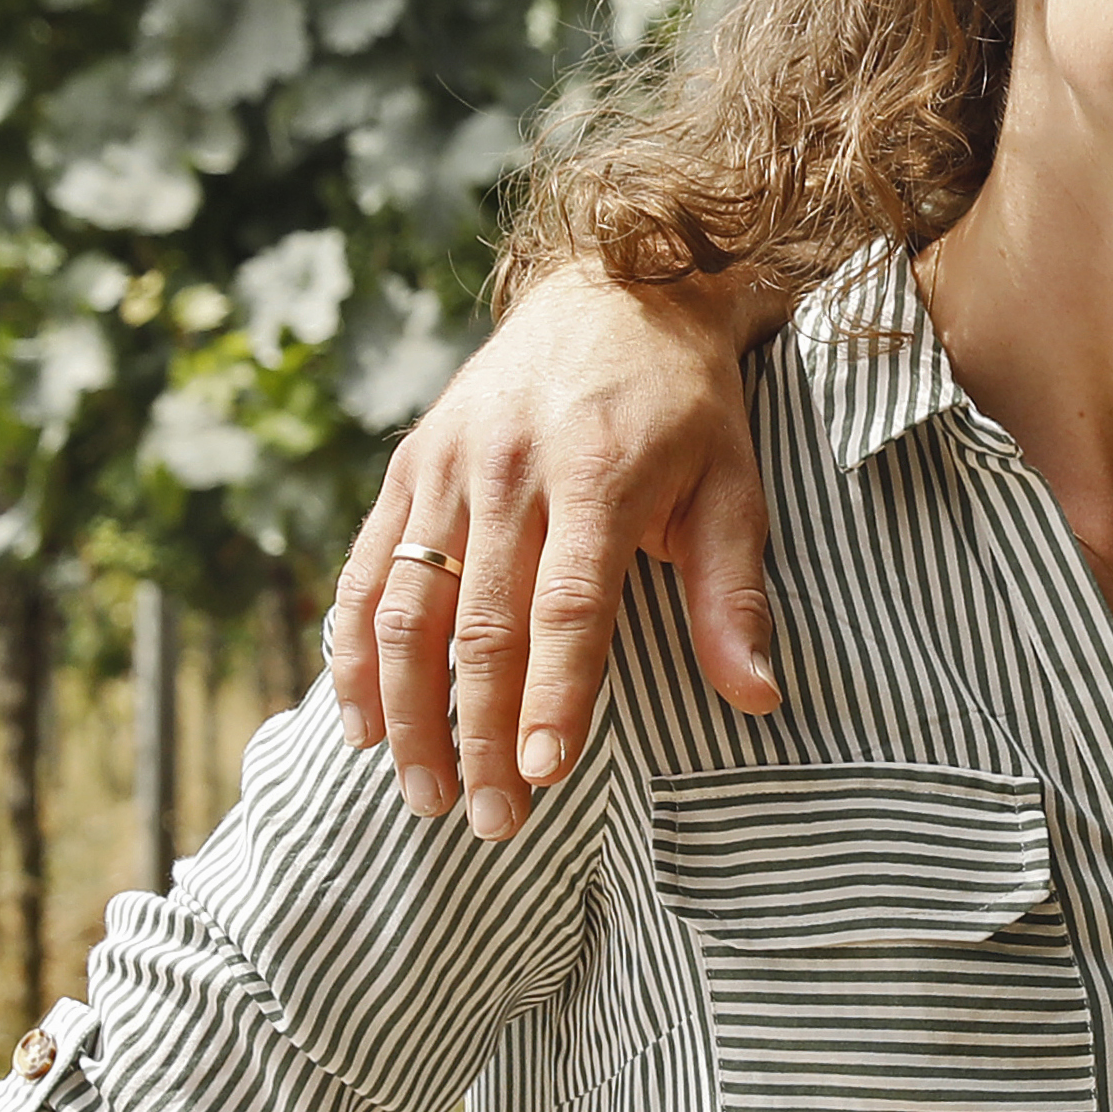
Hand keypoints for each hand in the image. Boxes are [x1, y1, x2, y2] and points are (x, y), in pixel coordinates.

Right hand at [325, 276, 778, 832]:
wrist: (615, 289)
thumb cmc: (686, 407)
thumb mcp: (733, 486)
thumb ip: (734, 596)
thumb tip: (759, 699)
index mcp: (599, 474)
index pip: (567, 605)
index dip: (552, 693)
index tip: (543, 774)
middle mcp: (510, 469)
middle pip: (479, 623)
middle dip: (477, 733)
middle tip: (491, 823)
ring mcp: (448, 465)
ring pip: (406, 606)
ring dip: (407, 710)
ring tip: (424, 794)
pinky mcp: (410, 465)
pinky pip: (365, 569)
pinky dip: (353, 652)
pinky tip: (361, 725)